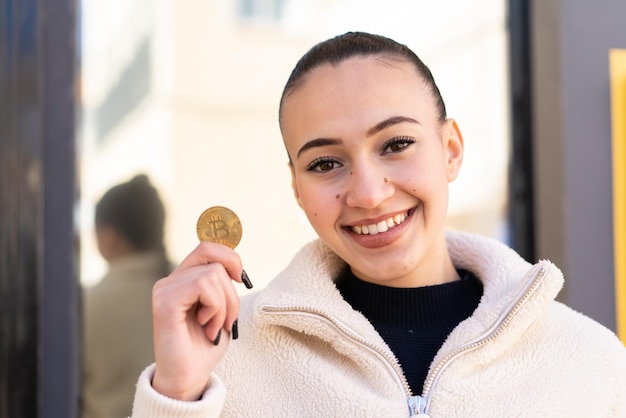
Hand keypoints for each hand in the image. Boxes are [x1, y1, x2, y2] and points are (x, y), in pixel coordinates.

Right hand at [151, 242, 245, 400]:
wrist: (188, 377)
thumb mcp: (222, 308)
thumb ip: (223, 284)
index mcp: (184, 279)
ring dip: (224, 305)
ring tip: (214, 326)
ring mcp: (164, 289)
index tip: (241, 280)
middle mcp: (171, 280)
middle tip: (228, 317)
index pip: (207, 247)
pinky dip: (215, 307)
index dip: (230, 257)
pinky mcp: (164, 302)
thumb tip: (236, 265)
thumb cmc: (204, 345)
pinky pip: (202, 285)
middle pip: (214, 258)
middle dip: (231, 290)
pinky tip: (206, 326)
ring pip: (212, 274)